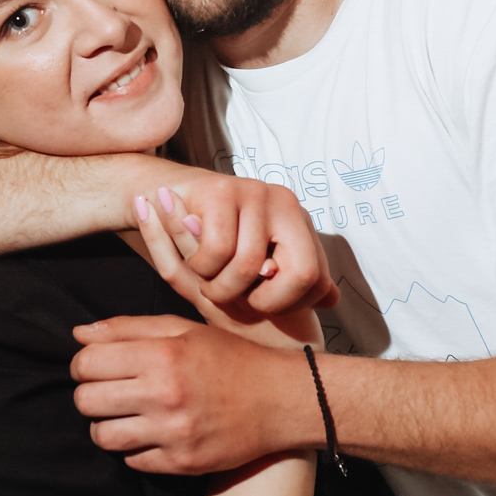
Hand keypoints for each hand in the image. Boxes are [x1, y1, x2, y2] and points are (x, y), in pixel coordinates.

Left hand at [71, 315, 317, 473]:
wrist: (281, 399)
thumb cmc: (230, 358)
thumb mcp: (184, 329)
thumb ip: (128, 328)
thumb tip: (78, 334)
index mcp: (163, 354)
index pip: (87, 363)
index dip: (82, 364)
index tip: (95, 366)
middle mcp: (165, 394)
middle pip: (86, 401)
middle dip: (89, 394)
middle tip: (109, 390)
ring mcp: (173, 433)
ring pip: (102, 436)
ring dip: (106, 424)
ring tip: (125, 414)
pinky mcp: (182, 463)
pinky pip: (131, 461)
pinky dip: (135, 448)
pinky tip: (152, 432)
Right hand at [131, 189, 323, 347]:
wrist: (163, 195)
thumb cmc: (213, 240)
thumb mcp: (256, 266)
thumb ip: (291, 280)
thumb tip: (332, 299)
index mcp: (299, 222)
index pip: (319, 280)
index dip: (291, 306)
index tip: (262, 304)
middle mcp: (285, 202)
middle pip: (302, 273)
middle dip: (267, 303)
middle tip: (239, 303)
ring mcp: (254, 191)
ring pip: (250, 267)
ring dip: (222, 290)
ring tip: (210, 285)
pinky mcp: (220, 189)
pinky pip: (217, 251)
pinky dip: (201, 269)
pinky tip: (195, 263)